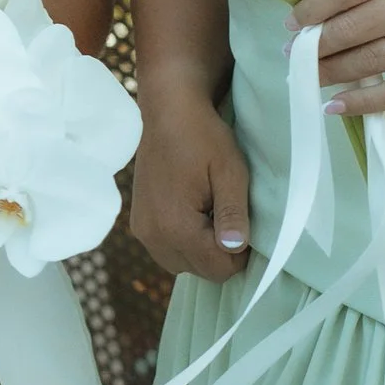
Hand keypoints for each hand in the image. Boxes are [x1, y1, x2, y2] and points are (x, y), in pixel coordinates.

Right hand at [130, 93, 250, 280]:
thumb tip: (235, 248)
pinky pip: (168, 251)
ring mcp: (142, 231)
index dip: (240, 253)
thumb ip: (233, 213)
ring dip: (201, 249)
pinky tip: (193, 213)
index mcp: (176, 226)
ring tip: (210, 212)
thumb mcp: (230, 172)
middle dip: (220, 252)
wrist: (167, 113)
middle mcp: (153, 236)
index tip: (245, 222)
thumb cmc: (203, 137)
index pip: (218, 269)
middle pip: (201, 271)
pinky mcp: (138, 224)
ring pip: (183, 264)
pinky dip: (185, 242)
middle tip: (227, 213)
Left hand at [292, 0, 384, 115]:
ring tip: (307, 77)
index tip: (292, 25)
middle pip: (349, 31)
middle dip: (313, 47)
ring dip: (330, 74)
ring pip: (367, 64)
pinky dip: (362, 103)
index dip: (311, 11)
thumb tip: (319, 12)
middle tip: (293, 55)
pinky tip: (336, 106)